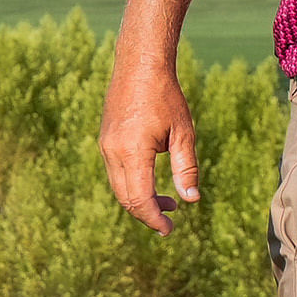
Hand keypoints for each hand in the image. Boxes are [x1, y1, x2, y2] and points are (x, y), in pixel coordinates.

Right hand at [102, 58, 201, 231]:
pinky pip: (116, 173)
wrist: (139, 66)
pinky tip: (152, 183)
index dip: (154, 219)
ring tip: (168, 203)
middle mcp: (113, 152)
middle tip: (170, 222)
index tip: (168, 230)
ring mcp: (105, 146)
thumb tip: (191, 200)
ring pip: (119, 187)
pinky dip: (132, 185)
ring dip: (140, 200)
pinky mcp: (105, 140)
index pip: (140, 199)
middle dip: (147, 214)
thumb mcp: (184, 134)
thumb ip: (186, 168)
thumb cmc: (166, 97)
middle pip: (126, 198)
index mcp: (132, 152)